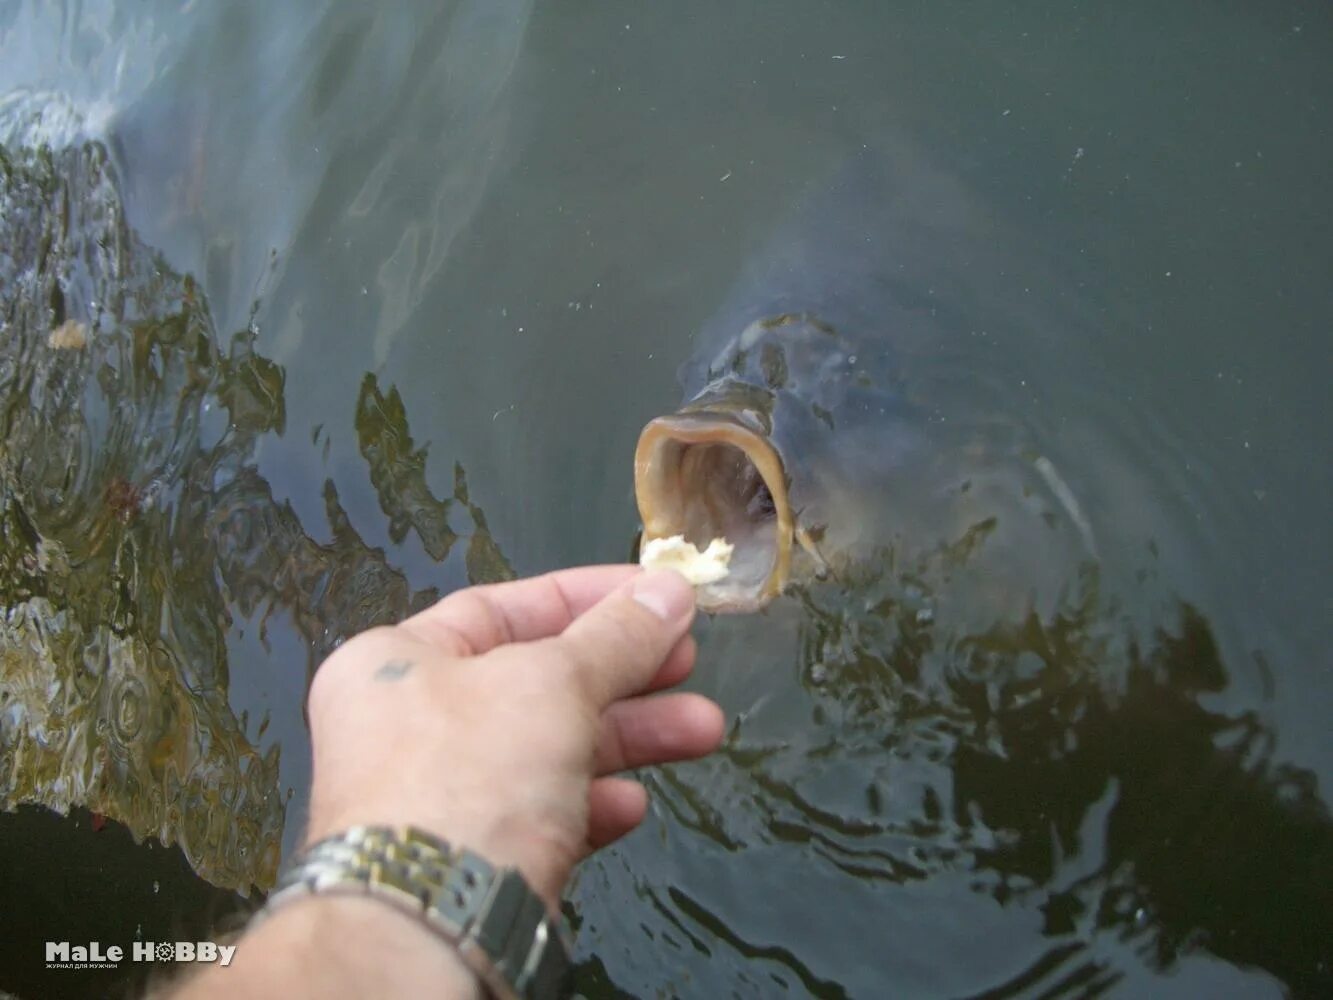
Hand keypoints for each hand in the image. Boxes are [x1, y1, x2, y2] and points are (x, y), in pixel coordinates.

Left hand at [303, 565, 724, 907]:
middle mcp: (409, 725)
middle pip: (538, 680)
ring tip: (704, 730)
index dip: (588, 597)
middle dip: (627, 674)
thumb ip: (617, 635)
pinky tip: (631, 806)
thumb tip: (669, 591)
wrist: (427, 926)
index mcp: (399, 661)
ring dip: (631, 738)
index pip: (504, 607)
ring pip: (550, 750)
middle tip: (689, 661)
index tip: (655, 596)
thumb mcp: (553, 682)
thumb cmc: (466, 778)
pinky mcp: (470, 860)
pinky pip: (540, 816)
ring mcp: (438, 797)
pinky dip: (591, 804)